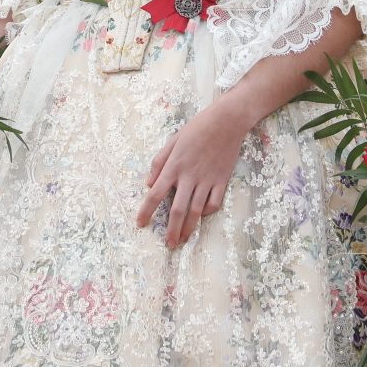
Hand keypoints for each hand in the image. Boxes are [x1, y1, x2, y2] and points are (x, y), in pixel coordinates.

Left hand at [137, 98, 252, 249]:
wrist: (226, 121)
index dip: (146, 211)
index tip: (140, 224)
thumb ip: (159, 162)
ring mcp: (207, 180)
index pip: (155, 194)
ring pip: (196, 211)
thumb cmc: (197, 128)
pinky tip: (202, 216)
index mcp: (174, 166)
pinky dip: (207, 212)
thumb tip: (148, 183)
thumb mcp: (173, 140)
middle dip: (172, 230)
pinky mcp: (222, 181)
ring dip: (189, 229)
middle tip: (168, 245)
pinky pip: (214, 203)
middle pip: (177, 210)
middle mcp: (189, 176)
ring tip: (183, 240)